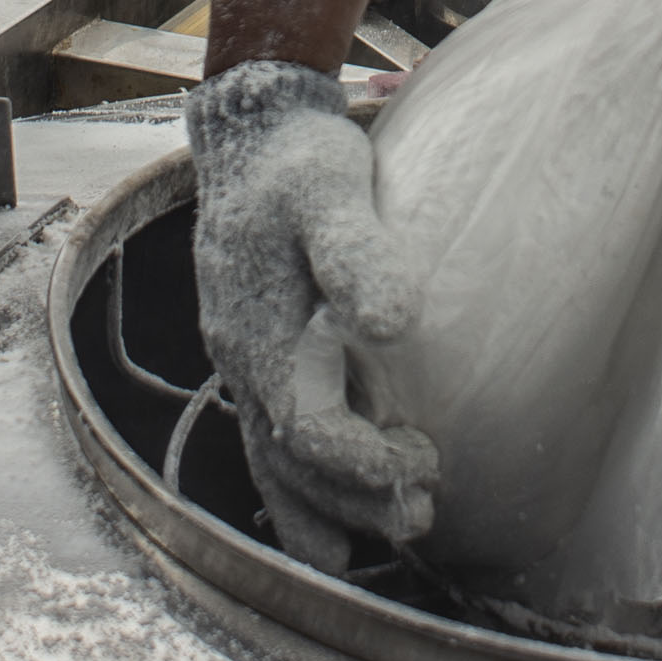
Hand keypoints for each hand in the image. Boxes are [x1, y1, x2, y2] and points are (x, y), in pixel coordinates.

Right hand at [184, 60, 437, 570]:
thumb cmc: (297, 160)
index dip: (360, 463)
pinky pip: (272, 433)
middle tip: (421, 515)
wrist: (253, 130)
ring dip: (329, 502)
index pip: (305, 426)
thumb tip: (394, 321)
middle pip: (289, 458)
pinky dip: (301, 482)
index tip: (420, 467)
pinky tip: (333, 515)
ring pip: (275, 456)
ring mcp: (243, 356)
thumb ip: (357, 251)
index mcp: (255, 330)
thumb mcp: (330, 190)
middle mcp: (240, 355)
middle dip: (351, 499)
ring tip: (393, 530)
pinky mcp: (257, 348)